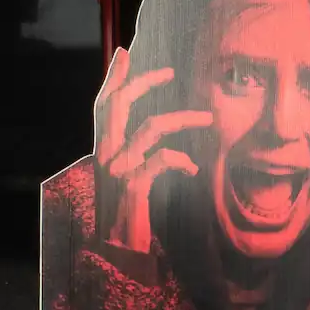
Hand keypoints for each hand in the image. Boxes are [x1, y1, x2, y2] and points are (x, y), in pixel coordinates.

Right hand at [93, 46, 211, 252]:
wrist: (119, 256)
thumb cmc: (128, 219)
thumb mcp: (127, 181)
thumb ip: (132, 154)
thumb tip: (149, 131)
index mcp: (102, 152)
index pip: (103, 106)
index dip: (113, 78)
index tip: (125, 52)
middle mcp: (104, 157)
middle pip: (119, 105)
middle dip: (144, 82)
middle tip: (170, 71)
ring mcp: (117, 171)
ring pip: (150, 127)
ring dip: (183, 119)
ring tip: (207, 119)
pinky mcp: (134, 187)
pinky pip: (162, 158)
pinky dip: (182, 160)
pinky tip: (194, 168)